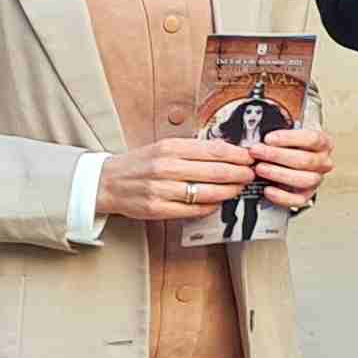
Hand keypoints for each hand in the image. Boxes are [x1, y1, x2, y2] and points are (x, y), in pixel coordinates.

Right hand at [99, 136, 259, 223]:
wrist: (106, 182)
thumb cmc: (140, 164)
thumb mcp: (163, 147)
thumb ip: (192, 149)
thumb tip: (227, 151)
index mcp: (169, 147)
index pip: (214, 150)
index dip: (237, 155)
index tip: (250, 157)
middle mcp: (165, 167)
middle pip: (215, 171)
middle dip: (239, 174)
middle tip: (251, 175)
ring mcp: (161, 189)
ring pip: (207, 192)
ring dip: (229, 191)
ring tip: (238, 188)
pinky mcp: (157, 209)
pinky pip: (193, 210)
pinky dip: (210, 207)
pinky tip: (218, 202)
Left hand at [246, 124, 335, 214]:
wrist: (285, 161)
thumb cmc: (285, 146)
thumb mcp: (285, 134)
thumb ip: (277, 135)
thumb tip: (257, 134)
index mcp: (323, 143)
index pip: (313, 139)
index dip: (289, 139)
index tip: (269, 138)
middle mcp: (323, 162)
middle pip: (306, 160)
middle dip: (277, 155)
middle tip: (257, 152)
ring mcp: (316, 179)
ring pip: (305, 180)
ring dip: (279, 174)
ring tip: (260, 168)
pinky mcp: (307, 195)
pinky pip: (298, 200)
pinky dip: (282, 196)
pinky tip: (268, 189)